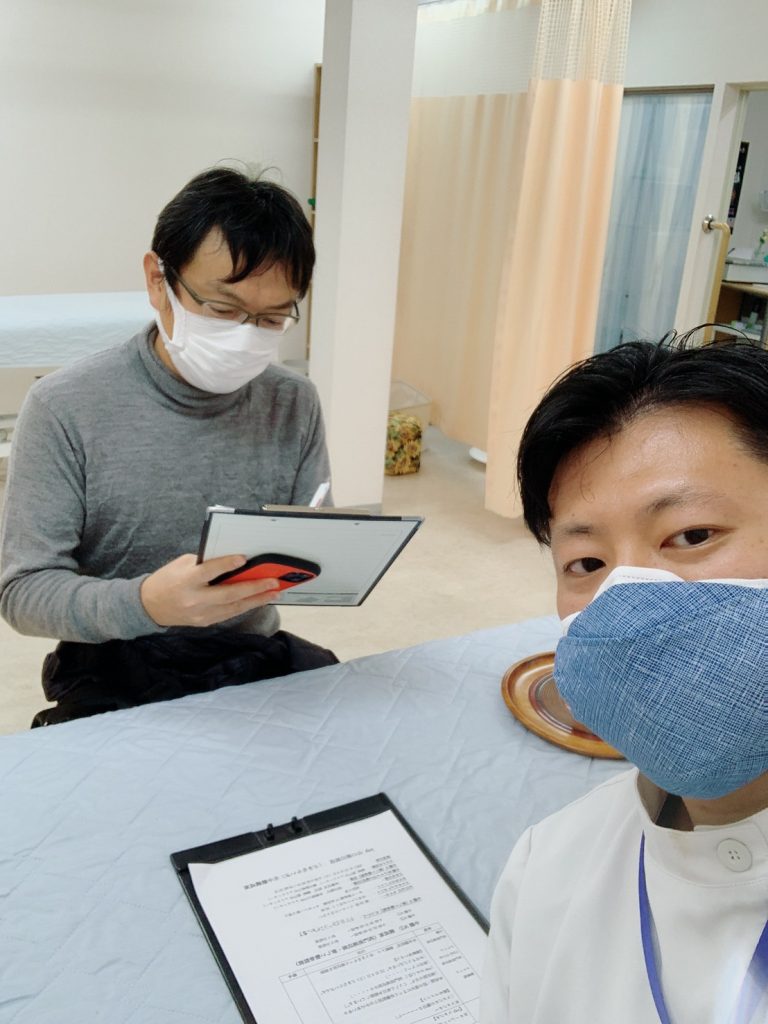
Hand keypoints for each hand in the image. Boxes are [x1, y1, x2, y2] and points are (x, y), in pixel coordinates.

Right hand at [140, 553, 279, 627]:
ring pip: (234, 607)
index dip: (227, 564)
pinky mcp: (205, 622)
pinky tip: (258, 600)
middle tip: (272, 582)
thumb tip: (232, 560)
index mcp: (186, 580)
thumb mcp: (182, 565)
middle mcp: (194, 599)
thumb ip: (205, 563)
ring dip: (256, 600)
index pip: (209, 571)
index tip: (244, 558)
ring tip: (273, 593)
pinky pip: (229, 614)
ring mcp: (200, 614)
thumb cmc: (168, 579)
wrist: (150, 606)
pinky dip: (245, 606)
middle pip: (228, 594)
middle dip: (254, 588)